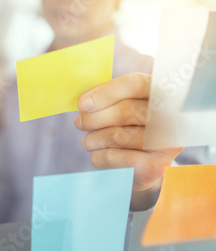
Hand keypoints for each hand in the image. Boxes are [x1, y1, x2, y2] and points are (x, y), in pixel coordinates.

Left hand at [74, 73, 183, 210]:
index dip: (105, 93)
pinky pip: (117, 158)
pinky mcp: (156, 166)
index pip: (135, 84)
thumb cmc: (130, 126)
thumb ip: (108, 97)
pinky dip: (99, 156)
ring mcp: (168, 143)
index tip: (82, 104)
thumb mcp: (124, 105)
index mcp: (164, 91)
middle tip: (79, 123)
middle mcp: (173, 116)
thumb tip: (85, 102)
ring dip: (94, 138)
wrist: (144, 164)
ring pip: (118, 136)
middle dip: (95, 118)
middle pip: (127, 111)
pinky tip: (97, 155)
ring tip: (87, 141)